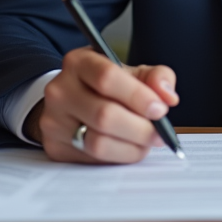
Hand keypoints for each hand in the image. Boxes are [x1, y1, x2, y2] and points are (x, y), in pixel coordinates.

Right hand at [25, 47, 178, 163]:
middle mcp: (60, 89)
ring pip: (98, 143)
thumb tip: (168, 97)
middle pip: (104, 114)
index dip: (138, 96)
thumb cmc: (108, 87)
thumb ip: (156, 77)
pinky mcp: (55, 147)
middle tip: (159, 134)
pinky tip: (128, 148)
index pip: (107, 78)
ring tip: (146, 143)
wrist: (72, 102)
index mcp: (79, 62)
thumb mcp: (132, 72)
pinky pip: (92, 160)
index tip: (160, 109)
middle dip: (140, 128)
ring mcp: (53, 120)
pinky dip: (118, 157)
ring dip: (131, 147)